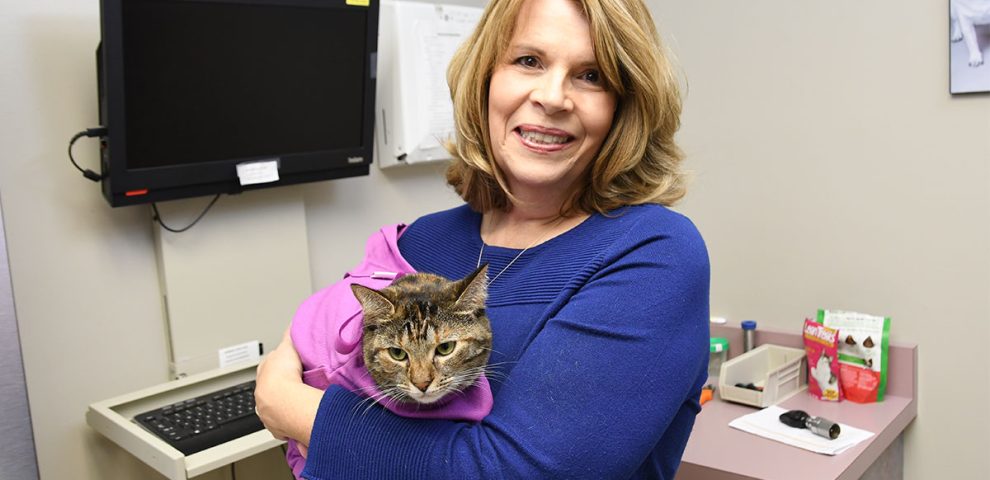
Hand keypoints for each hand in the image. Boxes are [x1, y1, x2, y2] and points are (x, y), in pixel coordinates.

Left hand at [255, 328, 321, 444]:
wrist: (284, 401)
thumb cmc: (283, 375)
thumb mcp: (288, 348)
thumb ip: (290, 335)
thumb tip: (294, 322)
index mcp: (263, 373)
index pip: (269, 367)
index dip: (280, 365)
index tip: (289, 366)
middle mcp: (262, 394)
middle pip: (271, 388)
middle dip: (281, 387)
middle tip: (297, 386)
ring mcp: (267, 412)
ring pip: (275, 407)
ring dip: (285, 405)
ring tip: (299, 404)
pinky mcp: (276, 427)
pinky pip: (282, 424)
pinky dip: (289, 422)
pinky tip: (299, 418)